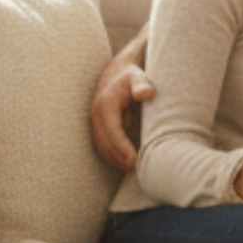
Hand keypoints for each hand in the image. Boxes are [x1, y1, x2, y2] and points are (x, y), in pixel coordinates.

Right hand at [91, 55, 153, 172]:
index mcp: (105, 104)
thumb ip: (142, 83)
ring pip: (101, 146)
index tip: (133, 160)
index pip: (111, 131)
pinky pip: (102, 145)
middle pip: (104, 142)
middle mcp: (96, 114)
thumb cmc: (132, 75)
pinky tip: (124, 163)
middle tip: (134, 169)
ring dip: (114, 160)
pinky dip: (111, 156)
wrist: (118, 72)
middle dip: (117, 158)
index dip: (120, 148)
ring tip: (131, 169)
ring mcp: (95, 121)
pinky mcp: (98, 127)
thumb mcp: (138, 75)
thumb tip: (146, 93)